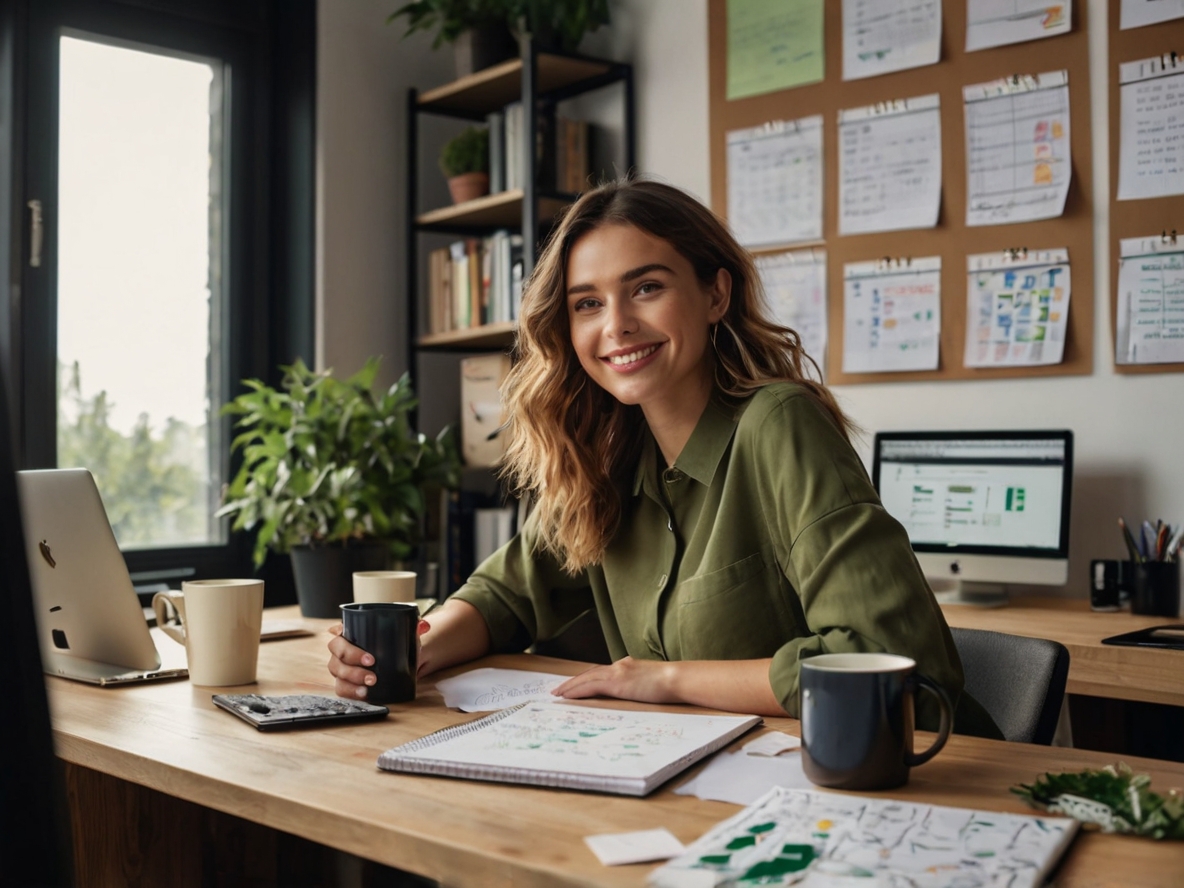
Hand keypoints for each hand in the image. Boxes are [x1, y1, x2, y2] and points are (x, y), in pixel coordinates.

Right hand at [327, 620, 429, 698]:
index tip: (365, 647)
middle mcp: (342, 649)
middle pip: (337, 650)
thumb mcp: (402, 636)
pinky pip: (341, 688)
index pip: (338, 630)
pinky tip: (363, 693)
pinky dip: (351, 691)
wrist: (396, 665)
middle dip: (352, 657)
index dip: (341, 634)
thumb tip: (423, 626)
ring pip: (337, 670)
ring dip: (353, 676)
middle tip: (372, 663)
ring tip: (371, 681)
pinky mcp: (344, 683)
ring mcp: (341, 667)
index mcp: (351, 633)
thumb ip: (413, 628)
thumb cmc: (393, 646)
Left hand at [551, 656, 677, 704]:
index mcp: (627, 666)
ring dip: (570, 686)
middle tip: (558, 690)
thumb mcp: (652, 682)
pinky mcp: (616, 682)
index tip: (576, 685)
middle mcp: (619, 665)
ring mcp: (617, 672)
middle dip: (573, 682)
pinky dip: (577, 690)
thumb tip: (638, 693)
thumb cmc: (671, 684)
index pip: (602, 672)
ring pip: (586, 678)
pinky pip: (590, 686)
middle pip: (590, 673)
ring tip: (557, 694)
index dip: (586, 678)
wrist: (677, 679)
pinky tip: (567, 696)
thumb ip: (641, 685)